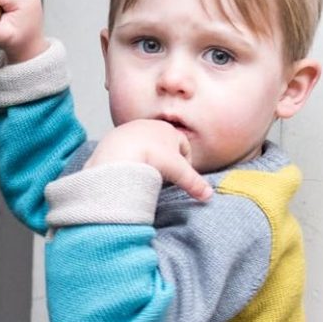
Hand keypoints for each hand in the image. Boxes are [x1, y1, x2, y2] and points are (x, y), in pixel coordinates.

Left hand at [86, 120, 211, 201]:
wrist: (119, 153)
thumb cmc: (153, 159)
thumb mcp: (179, 173)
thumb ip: (195, 183)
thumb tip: (209, 196)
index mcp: (168, 129)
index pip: (184, 145)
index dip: (185, 162)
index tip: (181, 176)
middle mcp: (150, 125)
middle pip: (164, 145)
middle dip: (166, 160)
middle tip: (164, 177)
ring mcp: (130, 129)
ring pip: (145, 146)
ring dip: (148, 159)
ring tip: (146, 175)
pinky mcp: (114, 137)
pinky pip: (127, 149)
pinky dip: (131, 158)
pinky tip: (130, 170)